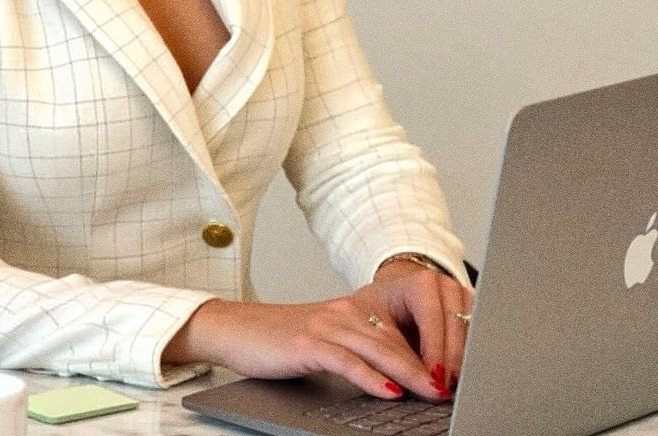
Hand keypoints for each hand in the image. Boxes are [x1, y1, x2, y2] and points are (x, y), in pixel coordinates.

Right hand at [164, 270, 472, 400]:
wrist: (237, 330)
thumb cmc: (285, 343)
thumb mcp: (333, 342)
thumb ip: (369, 353)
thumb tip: (415, 378)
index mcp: (357, 310)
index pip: (407, 327)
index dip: (436, 347)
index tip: (465, 370)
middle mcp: (345, 312)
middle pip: (399, 338)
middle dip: (432, 362)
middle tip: (461, 385)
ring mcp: (325, 325)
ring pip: (379, 348)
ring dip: (410, 372)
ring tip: (436, 391)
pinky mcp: (306, 342)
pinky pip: (345, 360)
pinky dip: (371, 377)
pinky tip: (390, 392)